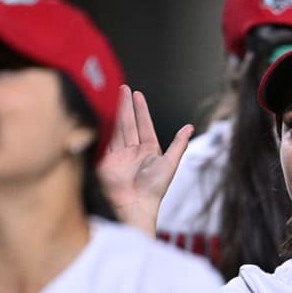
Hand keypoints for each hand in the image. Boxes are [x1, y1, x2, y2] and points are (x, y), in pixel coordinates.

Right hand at [98, 84, 193, 235]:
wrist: (136, 205)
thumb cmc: (155, 189)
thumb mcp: (170, 163)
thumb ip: (179, 144)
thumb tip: (190, 127)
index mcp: (149, 150)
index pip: (144, 126)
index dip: (141, 110)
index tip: (137, 94)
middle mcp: (133, 151)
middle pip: (128, 124)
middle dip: (126, 106)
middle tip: (122, 88)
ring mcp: (119, 155)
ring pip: (116, 129)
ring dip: (115, 113)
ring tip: (112, 95)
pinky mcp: (105, 161)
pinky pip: (105, 140)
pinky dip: (103, 127)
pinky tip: (101, 113)